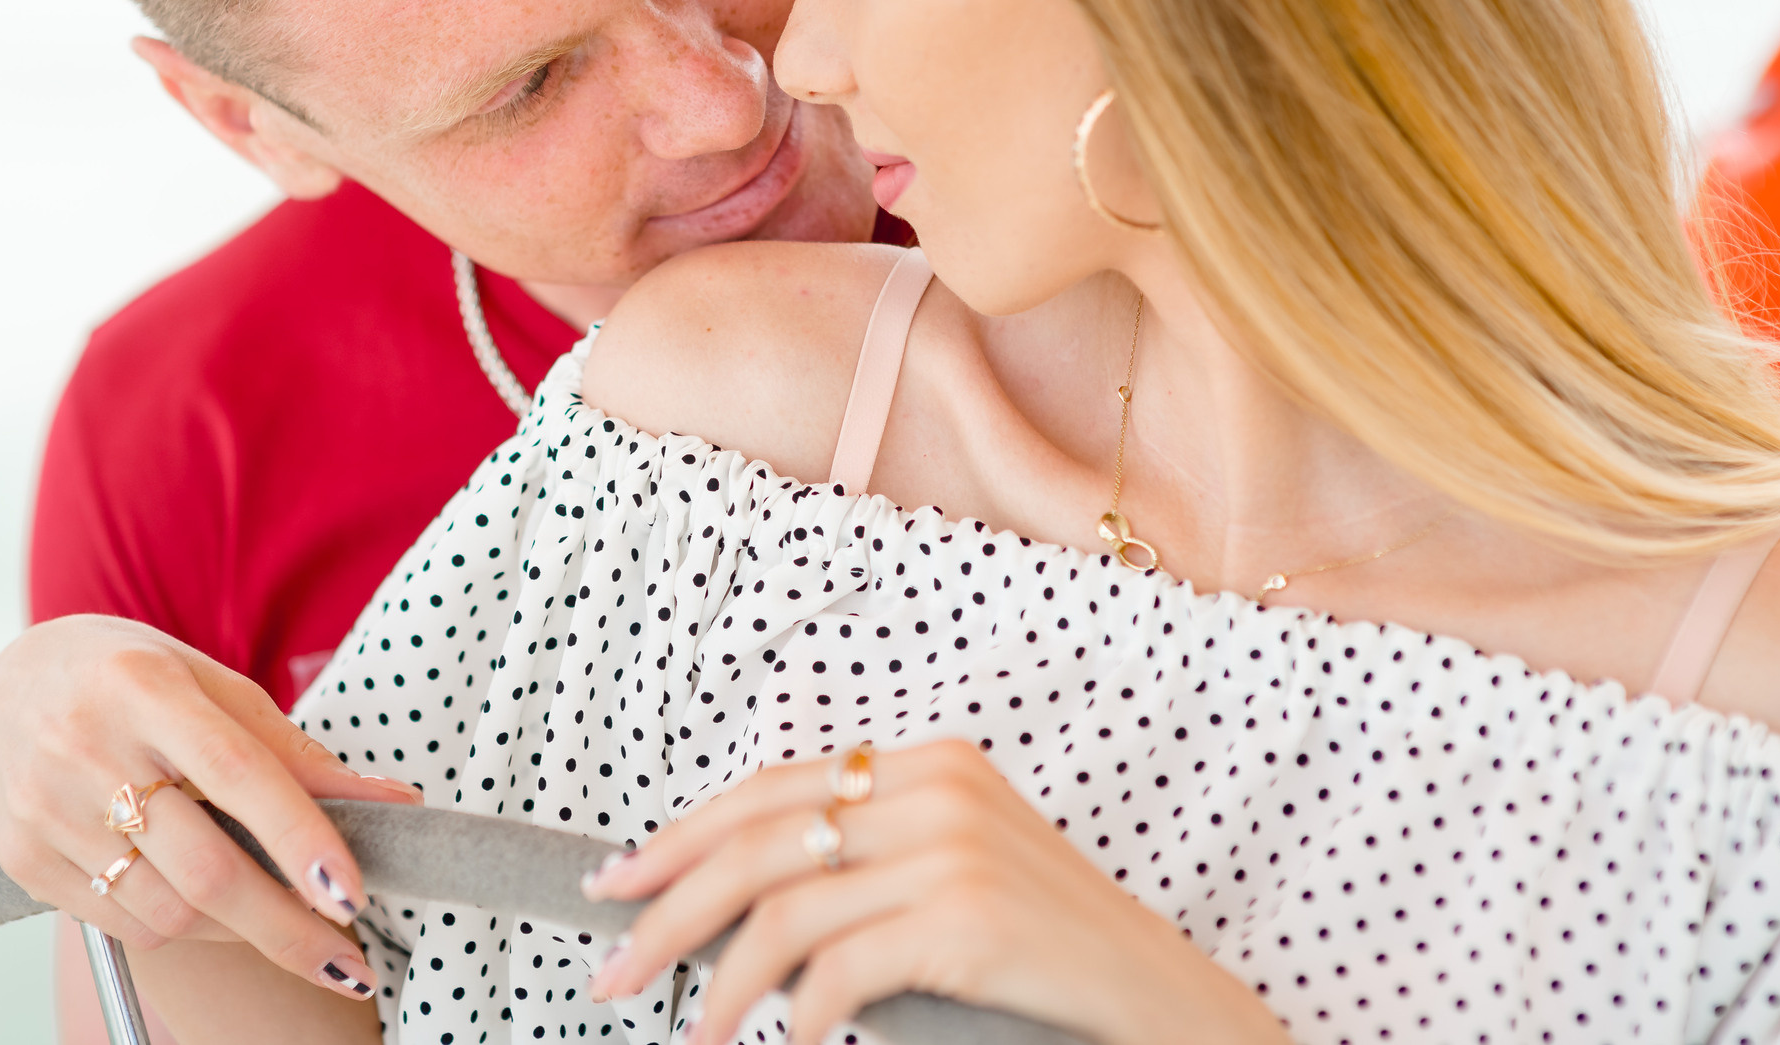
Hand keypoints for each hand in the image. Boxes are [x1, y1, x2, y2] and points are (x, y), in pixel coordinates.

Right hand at [0, 614, 418, 999]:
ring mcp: (44, 810)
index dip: (300, 838)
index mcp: (145, 687)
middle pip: (204, 866)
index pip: (236, 772)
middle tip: (349, 964)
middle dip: (288, 929)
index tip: (351, 894)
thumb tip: (394, 802)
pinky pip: (126, 924)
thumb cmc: (132, 676)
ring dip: (242, 931)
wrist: (6, 679)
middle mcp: (86, 748)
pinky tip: (210, 906)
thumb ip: (295, 751)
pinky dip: (186, 927)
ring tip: (278, 917)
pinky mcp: (23, 861)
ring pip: (168, 910)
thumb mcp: (212, 685)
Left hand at [580, 738, 1284, 1044]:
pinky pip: (836, 973)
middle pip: (756, 843)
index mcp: (927, 762)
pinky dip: (796, 1018)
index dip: (680, 838)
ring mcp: (953, 849)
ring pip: (781, 914)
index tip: (615, 882)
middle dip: (666, 910)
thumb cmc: (1047, 956)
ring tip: (695, 1035)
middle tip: (611, 968)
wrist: (1168, 1003)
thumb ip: (862, 862)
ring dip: (717, 986)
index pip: (768, 788)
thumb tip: (724, 900)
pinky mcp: (965, 919)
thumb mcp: (952, 876)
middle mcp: (935, 787)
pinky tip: (792, 1043)